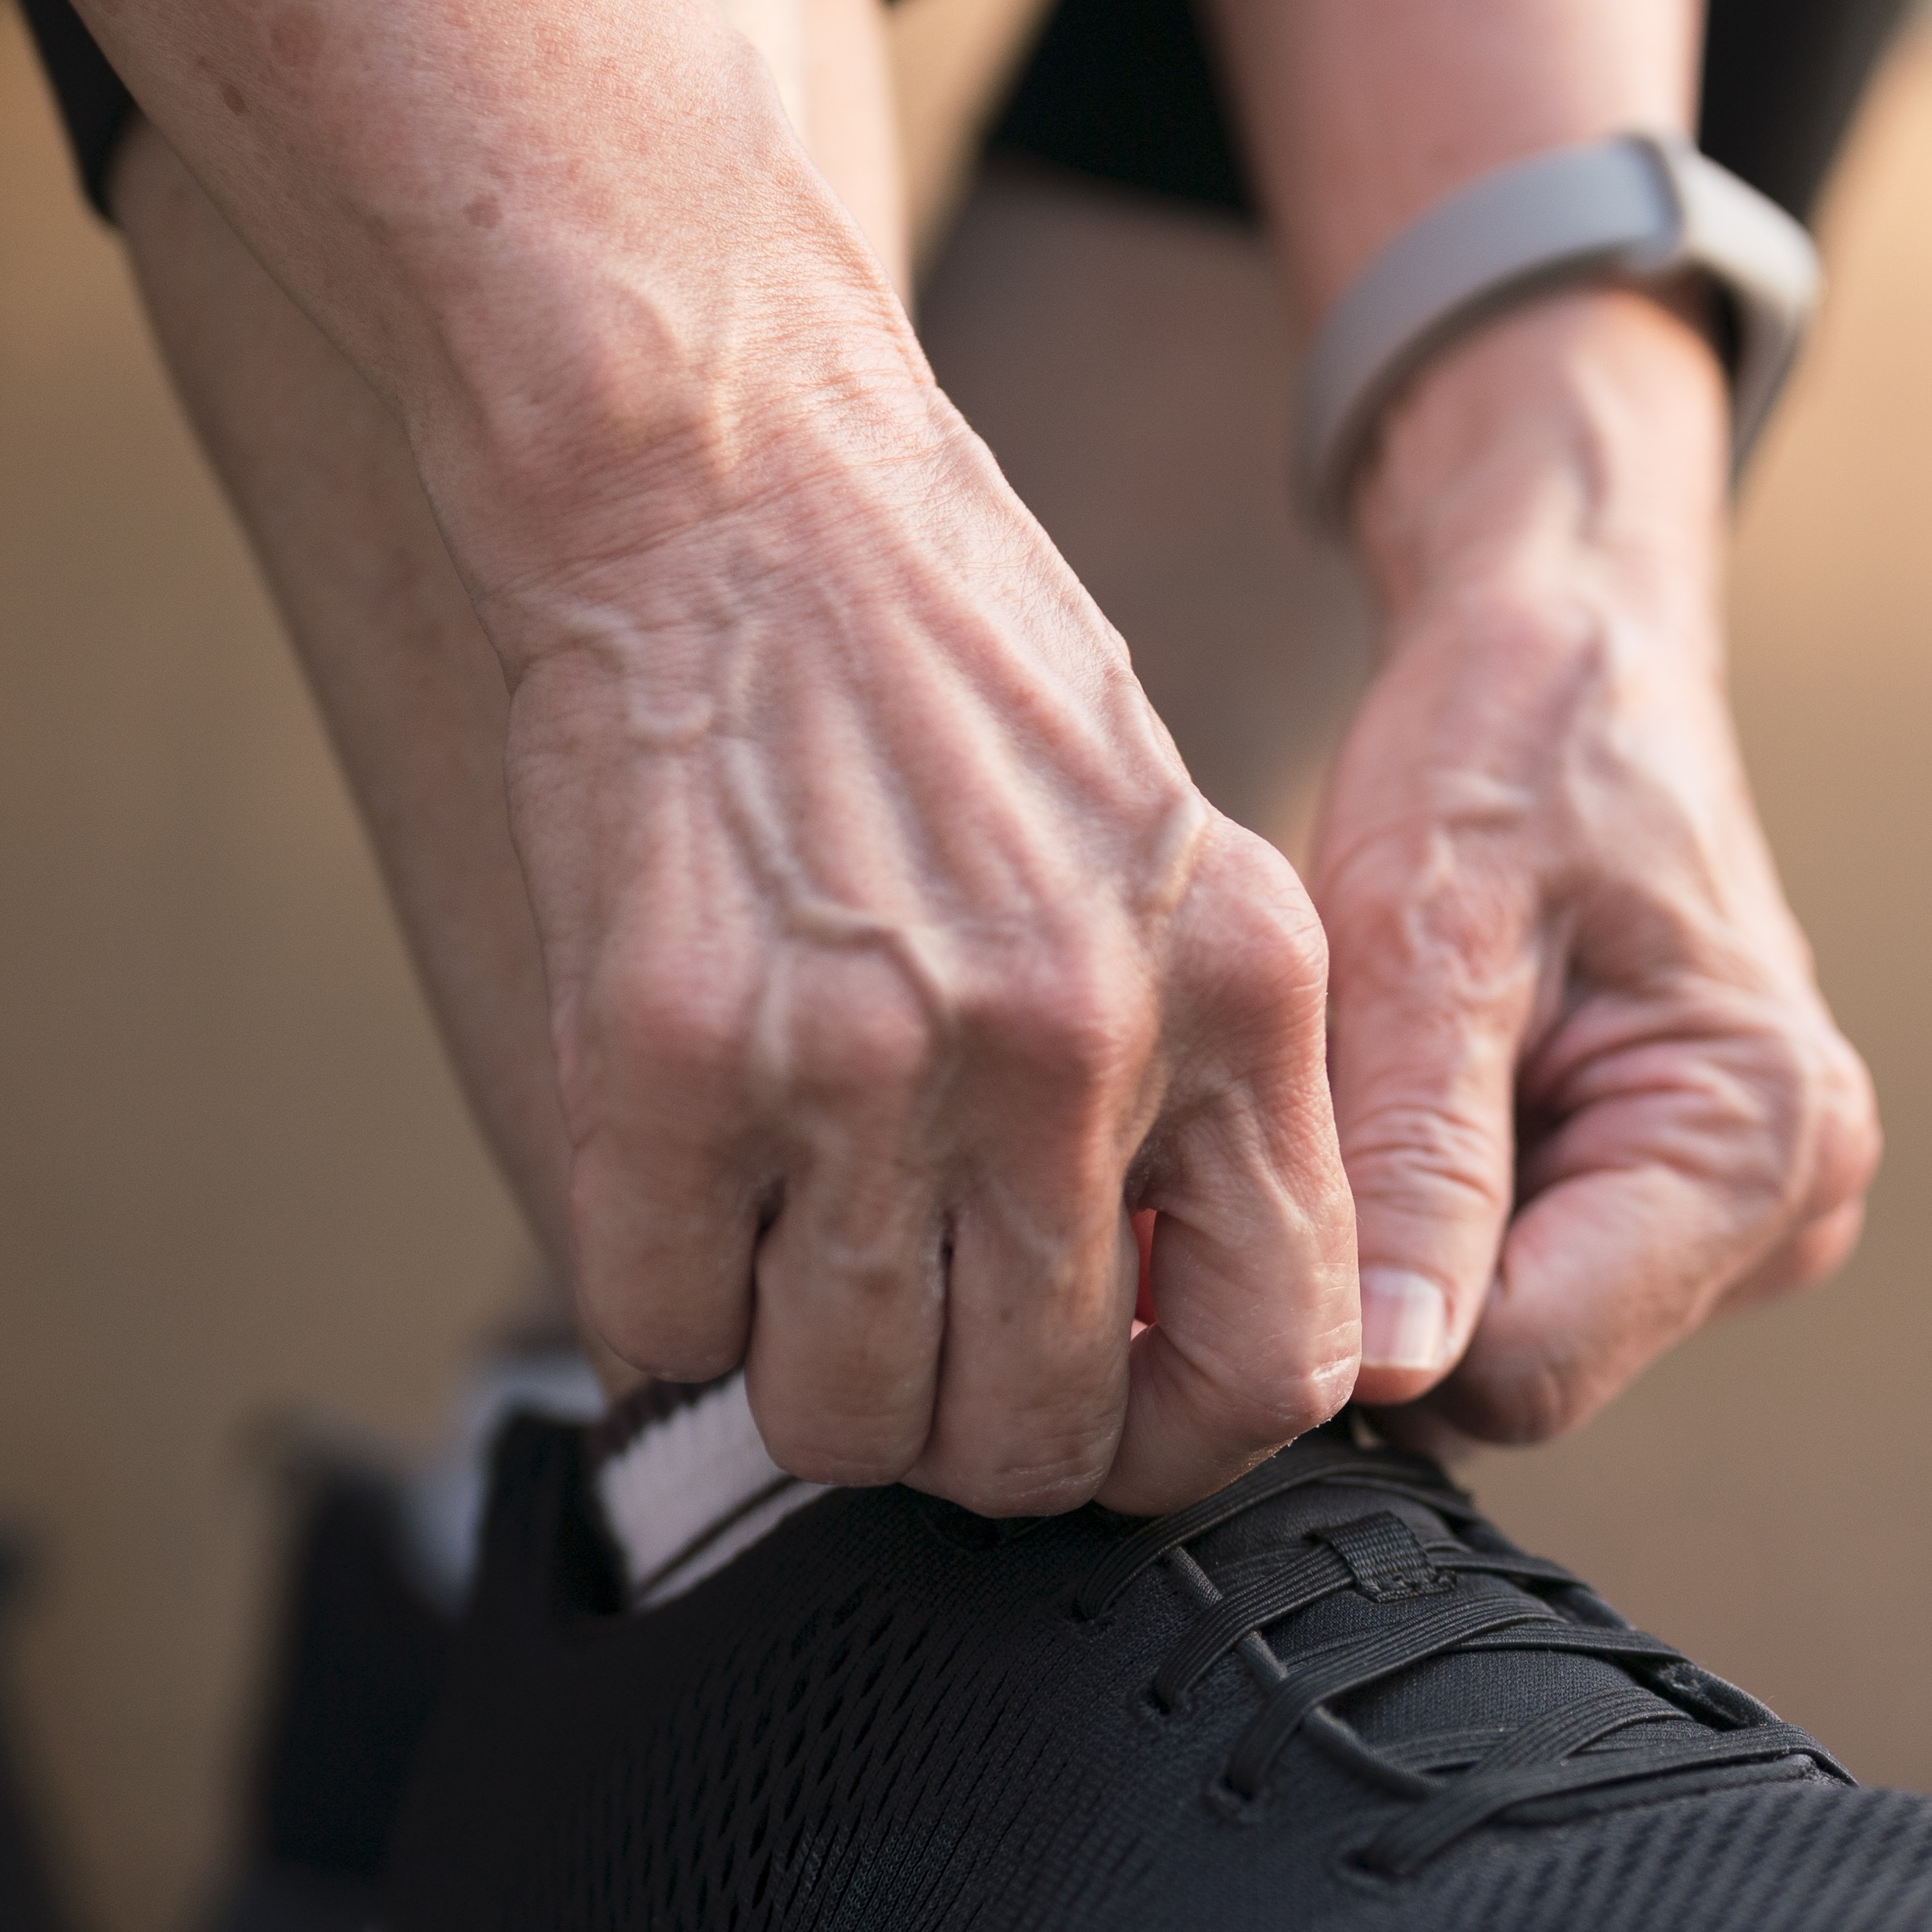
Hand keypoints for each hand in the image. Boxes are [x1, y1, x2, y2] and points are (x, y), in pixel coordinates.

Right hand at [464, 228, 1359, 1515]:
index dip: (1174, 1443)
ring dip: (798, 1380)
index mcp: (1237, 993)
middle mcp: (1068, 1040)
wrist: (734, 488)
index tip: (1100, 1415)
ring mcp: (859, 1057)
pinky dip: (657, 1302)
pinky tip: (677, 1188)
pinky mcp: (664, 1054)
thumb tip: (1157, 1349)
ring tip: (782, 1247)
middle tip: (903, 1330)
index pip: (1275, 1367)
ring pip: (843, 1419)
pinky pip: (658, 1326)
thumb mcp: (1167, 860)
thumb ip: (1195, 1096)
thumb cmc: (940, 672)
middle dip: (960, 1431)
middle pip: (1031, 1439)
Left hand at [1310, 288, 1876, 1442]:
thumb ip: (1417, 1161)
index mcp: (1761, 1137)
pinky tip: (1420, 1095)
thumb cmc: (1508, 743)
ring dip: (1410, 1238)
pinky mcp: (1682, 1207)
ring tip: (1381, 1078)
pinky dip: (1441, 1215)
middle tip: (1319, 1104)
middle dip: (1389, 1271)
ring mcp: (1746, 1216)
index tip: (1271, 1195)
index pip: (1525, 1369)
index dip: (1368, 1318)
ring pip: (1505, 1335)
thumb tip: (1387, 1374)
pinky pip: (1521, 1278)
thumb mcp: (1427, 927)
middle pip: (1518, 1371)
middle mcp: (1787, 1203)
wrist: (1571, 652)